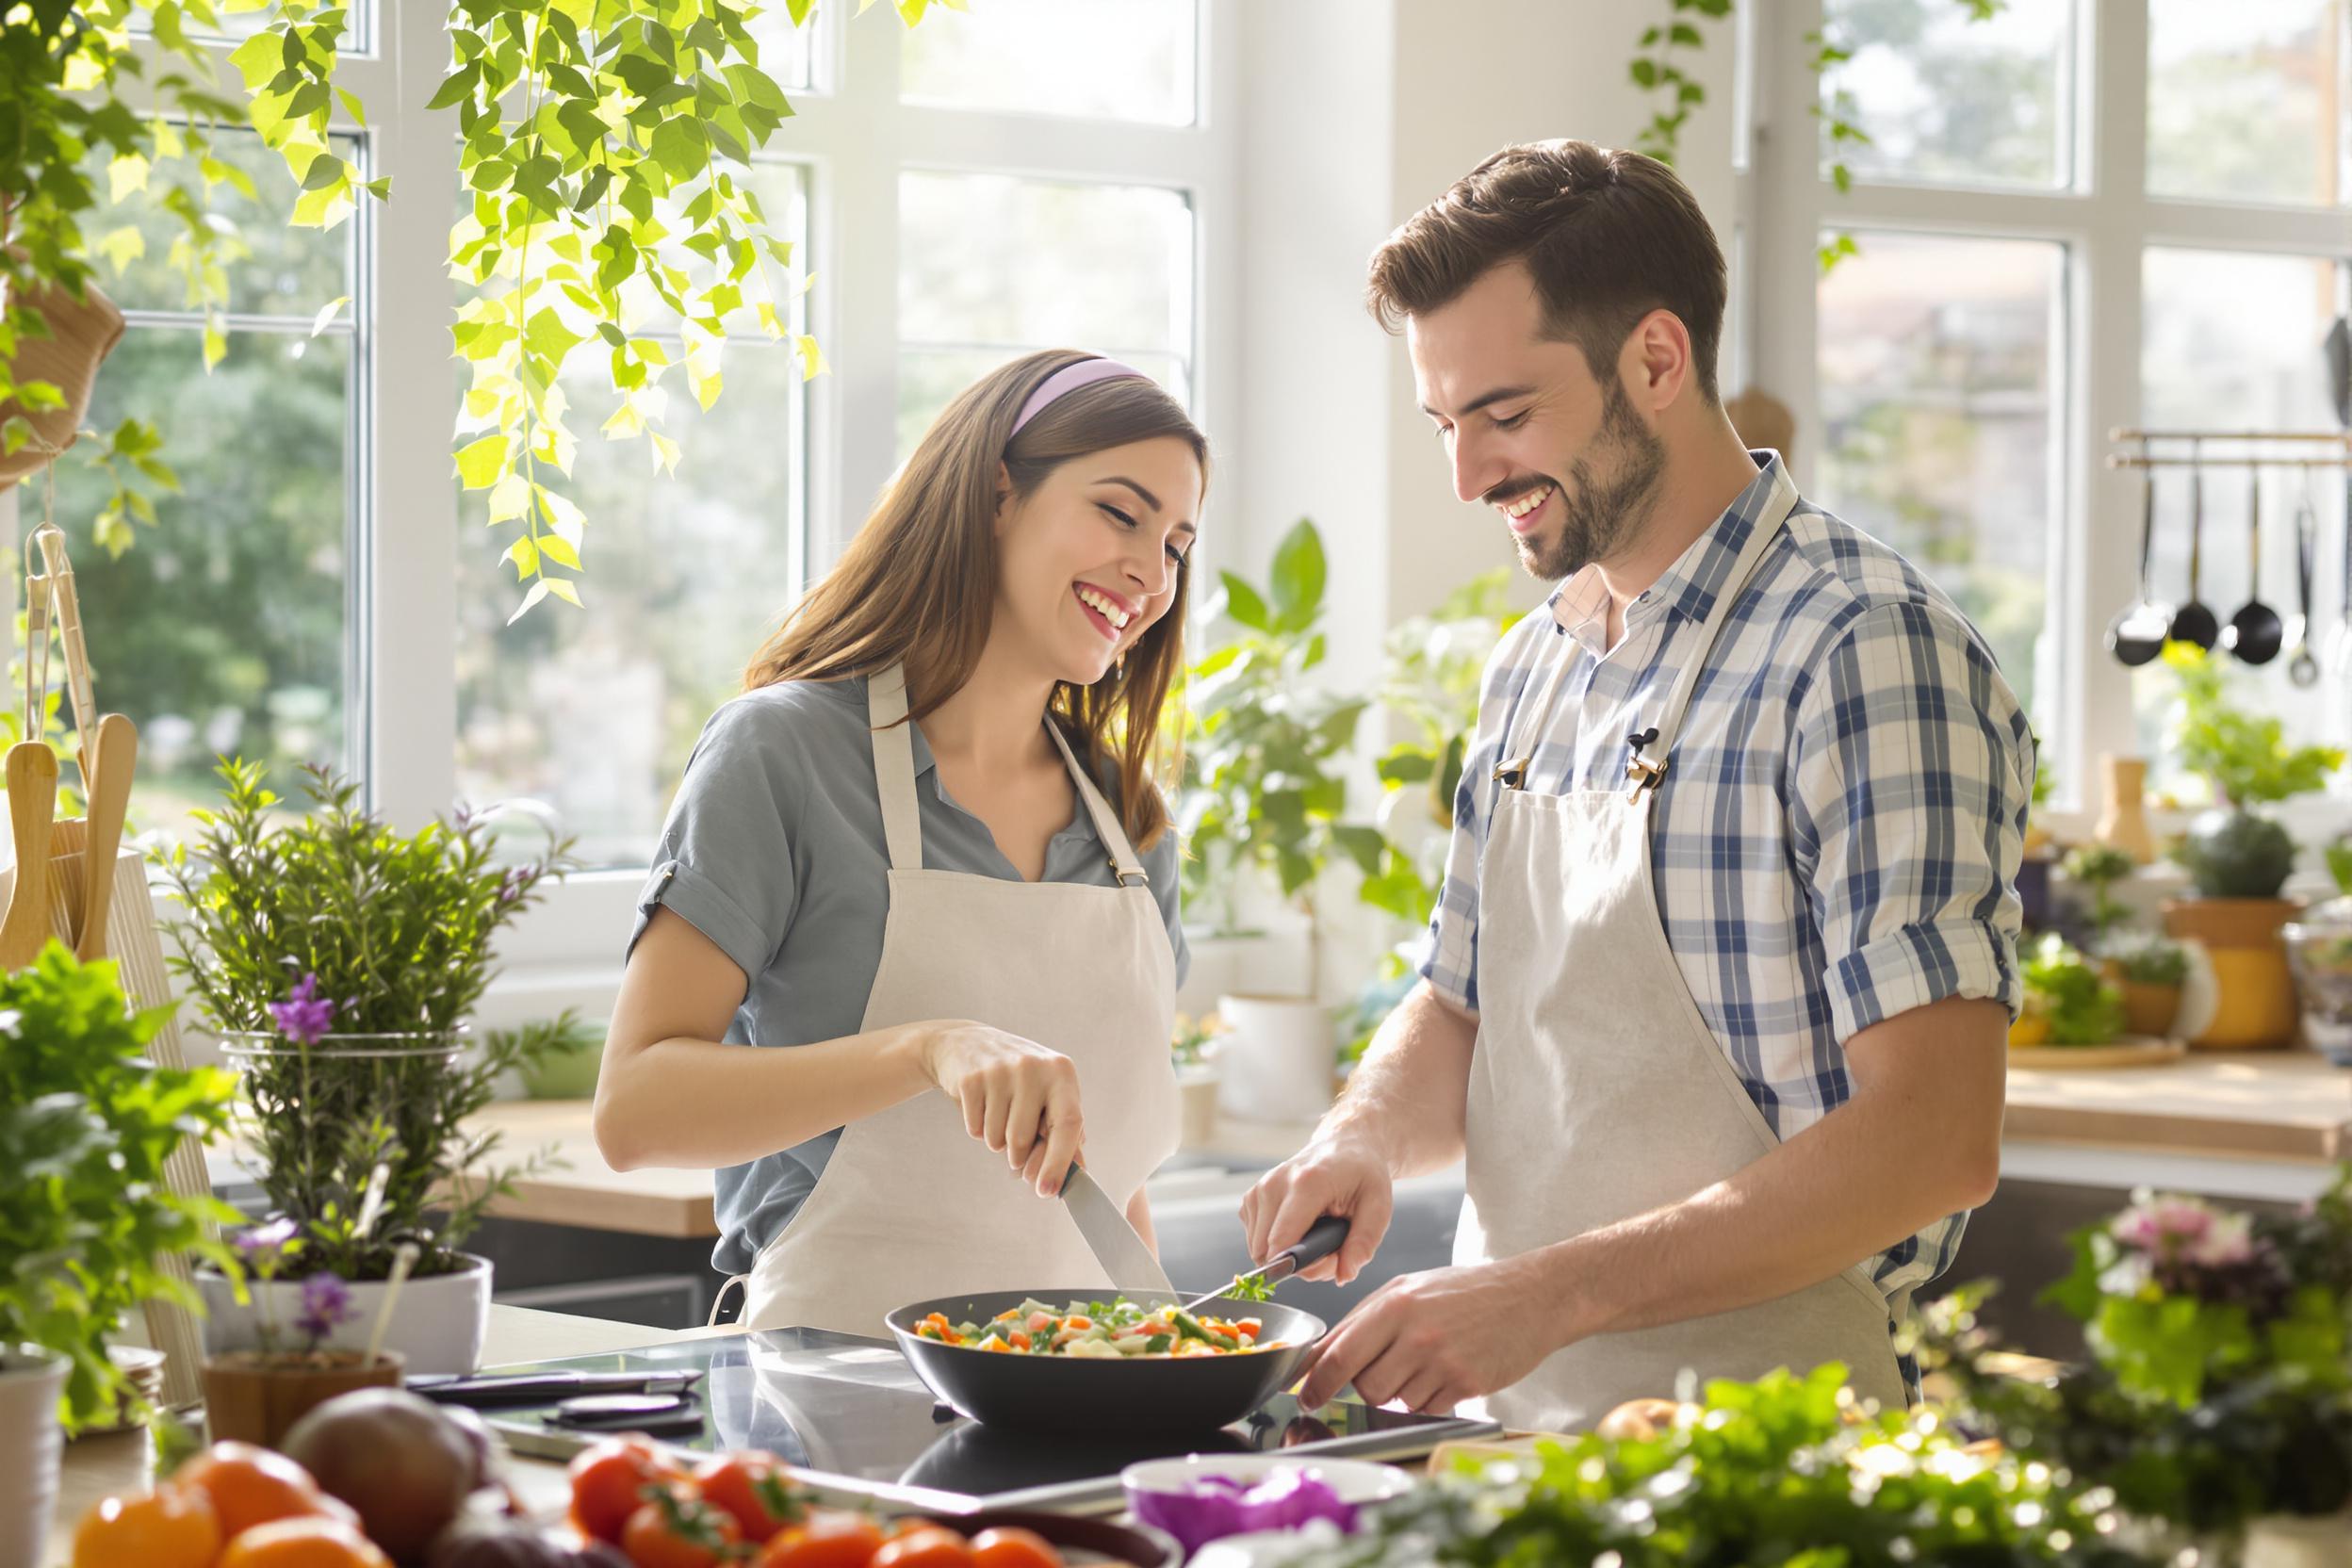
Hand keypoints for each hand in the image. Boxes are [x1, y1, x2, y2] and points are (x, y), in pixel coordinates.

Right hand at [915, 1021, 1082, 1195]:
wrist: (966, 1044)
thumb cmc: (1017, 1080)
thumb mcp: (1047, 1094)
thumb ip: (1065, 1133)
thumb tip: (1078, 1173)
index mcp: (1061, 1072)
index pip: (1068, 1123)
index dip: (1059, 1162)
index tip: (1046, 1191)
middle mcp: (1033, 1067)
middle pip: (1024, 1139)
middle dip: (1017, 1155)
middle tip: (1014, 1141)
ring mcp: (1000, 1070)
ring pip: (997, 1139)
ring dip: (996, 1141)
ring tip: (997, 1114)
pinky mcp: (971, 1079)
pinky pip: (975, 1129)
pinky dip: (977, 1129)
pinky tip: (981, 1105)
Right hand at [1241, 1131, 1391, 1283]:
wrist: (1345, 1146)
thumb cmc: (1362, 1175)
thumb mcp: (1379, 1206)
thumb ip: (1363, 1243)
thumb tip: (1344, 1275)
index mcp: (1307, 1182)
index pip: (1282, 1239)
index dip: (1302, 1266)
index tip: (1329, 1263)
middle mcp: (1275, 1184)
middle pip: (1269, 1252)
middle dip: (1300, 1264)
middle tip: (1331, 1250)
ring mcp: (1258, 1190)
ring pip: (1260, 1251)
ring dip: (1288, 1256)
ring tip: (1317, 1237)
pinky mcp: (1251, 1199)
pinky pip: (1256, 1241)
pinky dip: (1277, 1245)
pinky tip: (1300, 1230)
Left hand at [1294, 1257, 1564, 1413]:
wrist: (1528, 1297)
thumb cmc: (1464, 1292)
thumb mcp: (1408, 1289)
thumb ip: (1364, 1319)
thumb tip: (1321, 1356)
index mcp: (1395, 1305)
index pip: (1340, 1355)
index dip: (1315, 1382)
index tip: (1304, 1396)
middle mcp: (1416, 1334)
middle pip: (1365, 1386)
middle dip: (1366, 1386)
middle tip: (1387, 1367)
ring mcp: (1443, 1361)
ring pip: (1395, 1401)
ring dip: (1401, 1391)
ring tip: (1425, 1362)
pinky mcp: (1466, 1385)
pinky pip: (1427, 1409)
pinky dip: (1429, 1398)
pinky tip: (1446, 1371)